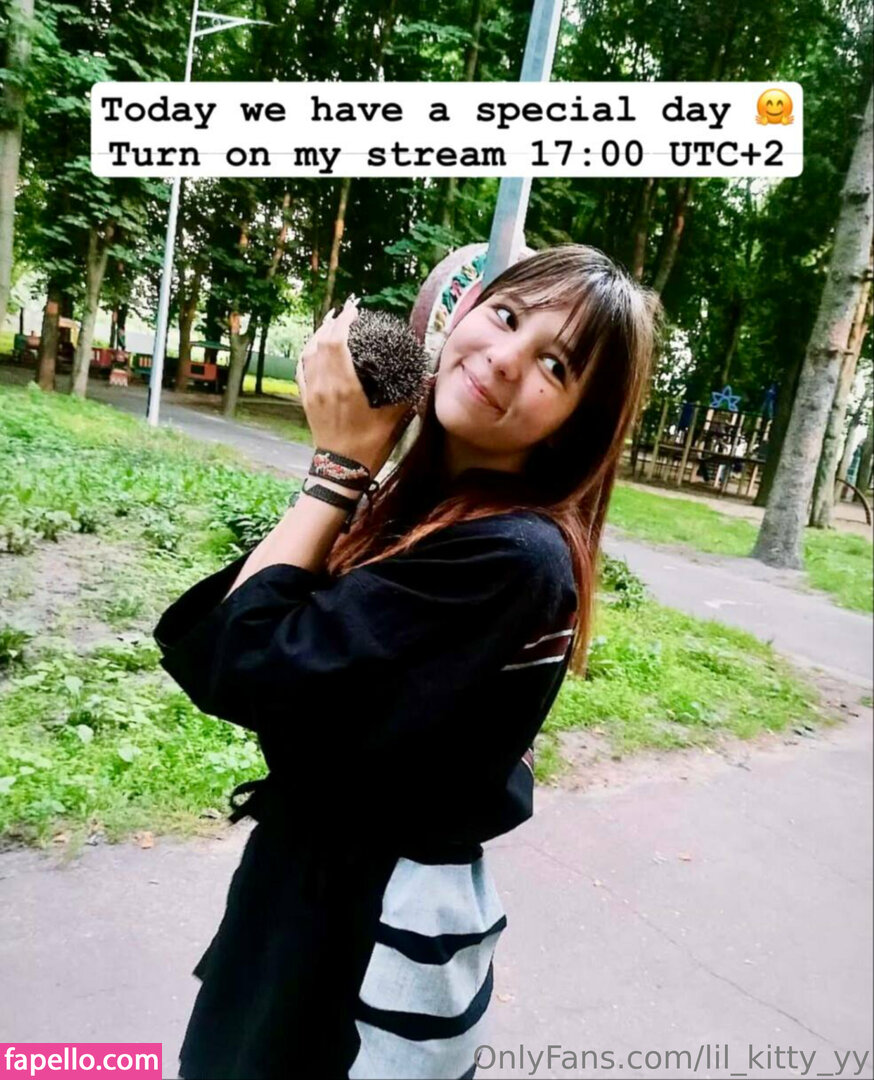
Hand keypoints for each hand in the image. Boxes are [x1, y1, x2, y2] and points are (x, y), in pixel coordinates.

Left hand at [296, 296, 417, 475]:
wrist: (341, 471)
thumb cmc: (369, 446)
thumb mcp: (394, 419)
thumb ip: (407, 394)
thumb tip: (425, 377)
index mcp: (345, 385)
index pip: (336, 341)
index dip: (343, 321)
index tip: (354, 310)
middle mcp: (324, 384)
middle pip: (320, 342)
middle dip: (331, 322)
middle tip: (344, 312)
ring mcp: (312, 392)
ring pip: (308, 353)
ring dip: (317, 335)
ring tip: (329, 323)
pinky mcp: (307, 401)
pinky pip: (301, 370)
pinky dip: (306, 354)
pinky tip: (312, 350)